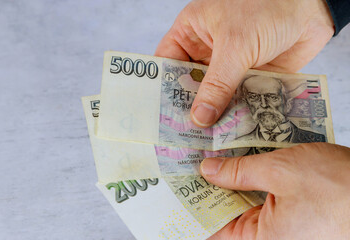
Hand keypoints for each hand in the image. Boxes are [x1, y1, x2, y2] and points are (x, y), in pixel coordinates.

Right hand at [156, 0, 333, 127]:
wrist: (312, 8)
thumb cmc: (268, 6)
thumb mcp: (235, 44)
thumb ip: (217, 84)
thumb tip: (200, 118)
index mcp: (193, 32)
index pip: (168, 63)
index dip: (163, 88)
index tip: (160, 115)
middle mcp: (208, 51)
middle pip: (191, 85)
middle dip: (189, 108)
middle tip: (182, 135)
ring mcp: (230, 66)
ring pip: (214, 96)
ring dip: (213, 116)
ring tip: (204, 141)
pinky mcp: (250, 79)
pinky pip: (237, 100)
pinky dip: (235, 115)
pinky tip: (230, 133)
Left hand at [199, 143, 349, 238]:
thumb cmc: (341, 188)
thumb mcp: (281, 170)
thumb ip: (238, 170)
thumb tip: (207, 170)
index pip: (210, 228)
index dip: (192, 205)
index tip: (176, 184)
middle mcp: (268, 239)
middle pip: (224, 213)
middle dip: (209, 186)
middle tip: (190, 160)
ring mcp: (280, 228)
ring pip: (243, 203)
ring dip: (230, 179)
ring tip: (210, 154)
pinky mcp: (290, 214)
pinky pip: (261, 198)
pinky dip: (250, 179)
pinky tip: (239, 159)